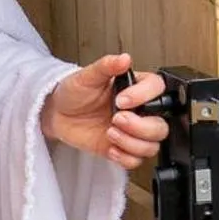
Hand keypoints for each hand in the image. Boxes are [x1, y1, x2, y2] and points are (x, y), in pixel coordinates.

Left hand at [40, 52, 168, 169]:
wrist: (57, 113)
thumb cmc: (74, 92)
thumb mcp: (87, 75)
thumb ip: (107, 66)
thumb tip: (124, 58)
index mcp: (136, 89)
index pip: (158, 90)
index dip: (144, 96)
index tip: (121, 100)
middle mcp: (139, 112)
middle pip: (161, 125)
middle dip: (140, 126)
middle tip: (116, 119)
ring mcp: (132, 133)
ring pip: (152, 146)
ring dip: (131, 143)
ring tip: (110, 132)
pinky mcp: (122, 148)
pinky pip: (136, 161)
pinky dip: (124, 157)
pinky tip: (110, 147)